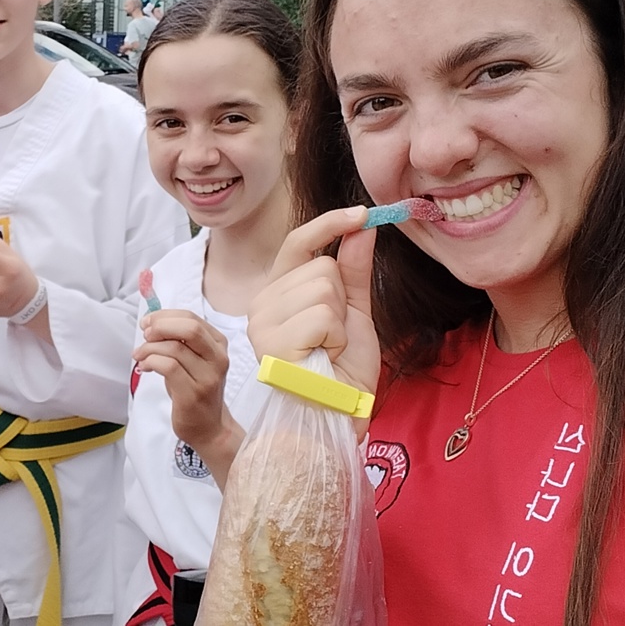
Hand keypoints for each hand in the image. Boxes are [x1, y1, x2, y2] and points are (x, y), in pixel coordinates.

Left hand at [135, 310, 236, 453]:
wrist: (208, 427)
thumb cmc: (195, 390)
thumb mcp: (192, 361)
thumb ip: (179, 340)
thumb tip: (151, 322)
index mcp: (218, 345)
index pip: (192, 318)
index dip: (166, 316)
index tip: (148, 323)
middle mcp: (218, 358)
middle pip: (190, 328)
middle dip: (161, 326)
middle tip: (145, 334)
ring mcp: (208, 377)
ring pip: (175, 348)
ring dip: (149, 348)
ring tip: (139, 356)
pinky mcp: (194, 393)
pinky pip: (169, 367)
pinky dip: (151, 362)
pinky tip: (144, 367)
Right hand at [247, 207, 381, 396]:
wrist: (341, 411)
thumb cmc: (344, 368)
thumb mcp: (354, 310)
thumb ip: (353, 268)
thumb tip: (363, 226)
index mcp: (276, 293)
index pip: (297, 242)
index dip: (329, 225)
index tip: (362, 213)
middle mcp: (261, 304)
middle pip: (320, 267)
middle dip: (342, 300)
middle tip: (334, 336)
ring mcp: (262, 323)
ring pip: (323, 288)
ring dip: (339, 321)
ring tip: (328, 348)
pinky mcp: (272, 342)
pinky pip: (322, 314)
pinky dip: (335, 336)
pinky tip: (324, 357)